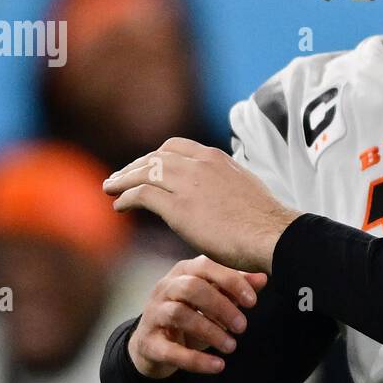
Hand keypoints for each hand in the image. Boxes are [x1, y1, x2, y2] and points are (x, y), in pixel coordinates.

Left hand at [103, 138, 296, 271]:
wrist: (272, 234)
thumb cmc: (265, 221)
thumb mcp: (246, 188)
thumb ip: (227, 184)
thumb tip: (223, 195)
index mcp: (216, 159)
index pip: (176, 147)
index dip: (156, 156)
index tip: (146, 166)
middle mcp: (198, 165)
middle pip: (155, 157)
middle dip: (135, 166)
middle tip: (120, 176)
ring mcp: (187, 184)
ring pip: (143, 173)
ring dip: (123, 180)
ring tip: (110, 188)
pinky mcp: (177, 207)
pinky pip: (141, 195)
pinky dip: (126, 197)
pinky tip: (119, 205)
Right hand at [128, 257, 267, 378]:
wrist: (152, 344)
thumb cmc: (188, 314)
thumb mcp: (213, 299)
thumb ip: (234, 288)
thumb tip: (263, 279)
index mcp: (182, 272)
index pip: (205, 266)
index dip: (230, 281)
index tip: (252, 301)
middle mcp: (164, 289)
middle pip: (191, 287)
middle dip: (221, 306)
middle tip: (242, 327)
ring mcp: (153, 315)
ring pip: (179, 314)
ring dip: (210, 331)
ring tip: (231, 346)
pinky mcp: (148, 343)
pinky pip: (170, 350)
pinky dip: (195, 360)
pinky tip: (217, 366)